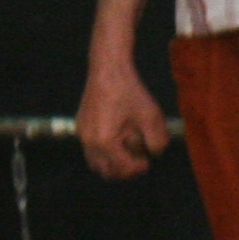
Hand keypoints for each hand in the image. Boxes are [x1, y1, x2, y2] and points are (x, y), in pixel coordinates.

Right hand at [77, 59, 170, 180]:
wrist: (109, 68)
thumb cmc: (130, 91)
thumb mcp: (151, 116)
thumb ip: (157, 141)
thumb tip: (155, 154)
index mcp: (105, 141)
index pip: (122, 169)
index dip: (138, 169)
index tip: (148, 162)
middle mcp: (89, 141)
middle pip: (106, 171)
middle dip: (125, 170)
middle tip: (140, 160)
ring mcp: (82, 134)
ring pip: (96, 162)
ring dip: (113, 162)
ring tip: (130, 149)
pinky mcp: (80, 126)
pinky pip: (91, 149)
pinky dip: (105, 151)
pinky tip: (120, 137)